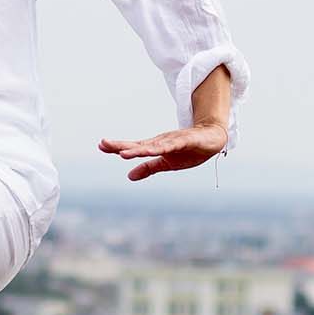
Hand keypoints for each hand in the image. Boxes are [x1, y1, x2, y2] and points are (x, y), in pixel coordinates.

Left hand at [98, 121, 227, 180]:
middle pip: (138, 144)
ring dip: (138, 149)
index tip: (101, 145)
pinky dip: (162, 146)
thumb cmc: (188, 150)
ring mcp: (172, 141)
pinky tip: (153, 149)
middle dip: (121, 145)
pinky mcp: (186, 140)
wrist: (212, 138)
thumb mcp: (167, 163)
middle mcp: (160, 142)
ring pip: (152, 146)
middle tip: (103, 143)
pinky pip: (173, 144)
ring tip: (123, 153)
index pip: (133, 147)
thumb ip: (148, 168)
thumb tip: (129, 176)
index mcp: (154, 147)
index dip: (117, 146)